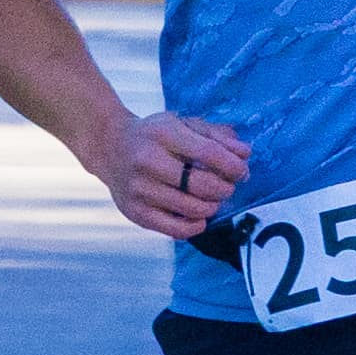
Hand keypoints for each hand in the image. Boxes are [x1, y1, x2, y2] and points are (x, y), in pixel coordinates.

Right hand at [99, 110, 249, 245]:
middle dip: (226, 189)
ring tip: (211, 199)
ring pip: (194, 209)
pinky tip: (199, 217)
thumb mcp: (183, 125)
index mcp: (163, 133)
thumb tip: (245, 154)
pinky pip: (176, 229)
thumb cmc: (155, 136)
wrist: (110, 147)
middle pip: (204, 185)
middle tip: (226, 186)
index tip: (242, 171)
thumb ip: (216, 136)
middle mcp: (147, 161)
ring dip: (213, 206)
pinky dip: (196, 226)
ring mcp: (139, 189)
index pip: (209, 154)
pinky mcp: (135, 212)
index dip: (234, 166)